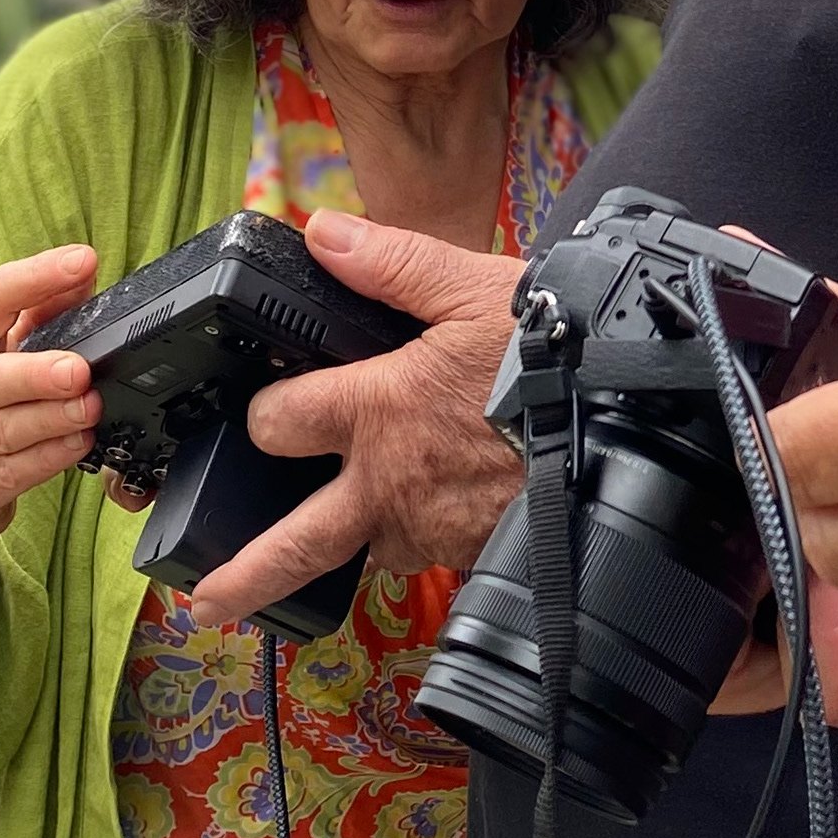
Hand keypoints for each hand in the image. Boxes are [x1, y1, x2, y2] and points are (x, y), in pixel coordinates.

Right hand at [0, 242, 100, 700]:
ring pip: (2, 430)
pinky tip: (77, 445)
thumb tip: (83, 274)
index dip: (37, 276)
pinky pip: (8, 474)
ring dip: (52, 419)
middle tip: (78, 369)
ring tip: (91, 408)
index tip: (84, 261)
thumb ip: (38, 319)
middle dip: (35, 372)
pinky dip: (47, 459)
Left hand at [181, 213, 523, 623]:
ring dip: (349, 546)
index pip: (277, 424)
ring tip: (326, 559)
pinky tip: (430, 524)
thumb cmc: (558, 355)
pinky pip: (429, 558)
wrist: (633, 423)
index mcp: (377, 412)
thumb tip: (320, 233)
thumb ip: (391, 262)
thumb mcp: (473, 287)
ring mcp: (432, 530)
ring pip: (367, 551)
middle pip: (294, 543)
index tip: (272, 410)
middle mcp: (390, 484)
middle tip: (204, 604)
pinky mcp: (474, 555)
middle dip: (244, 576)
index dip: (267, 413)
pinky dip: (420, 541)